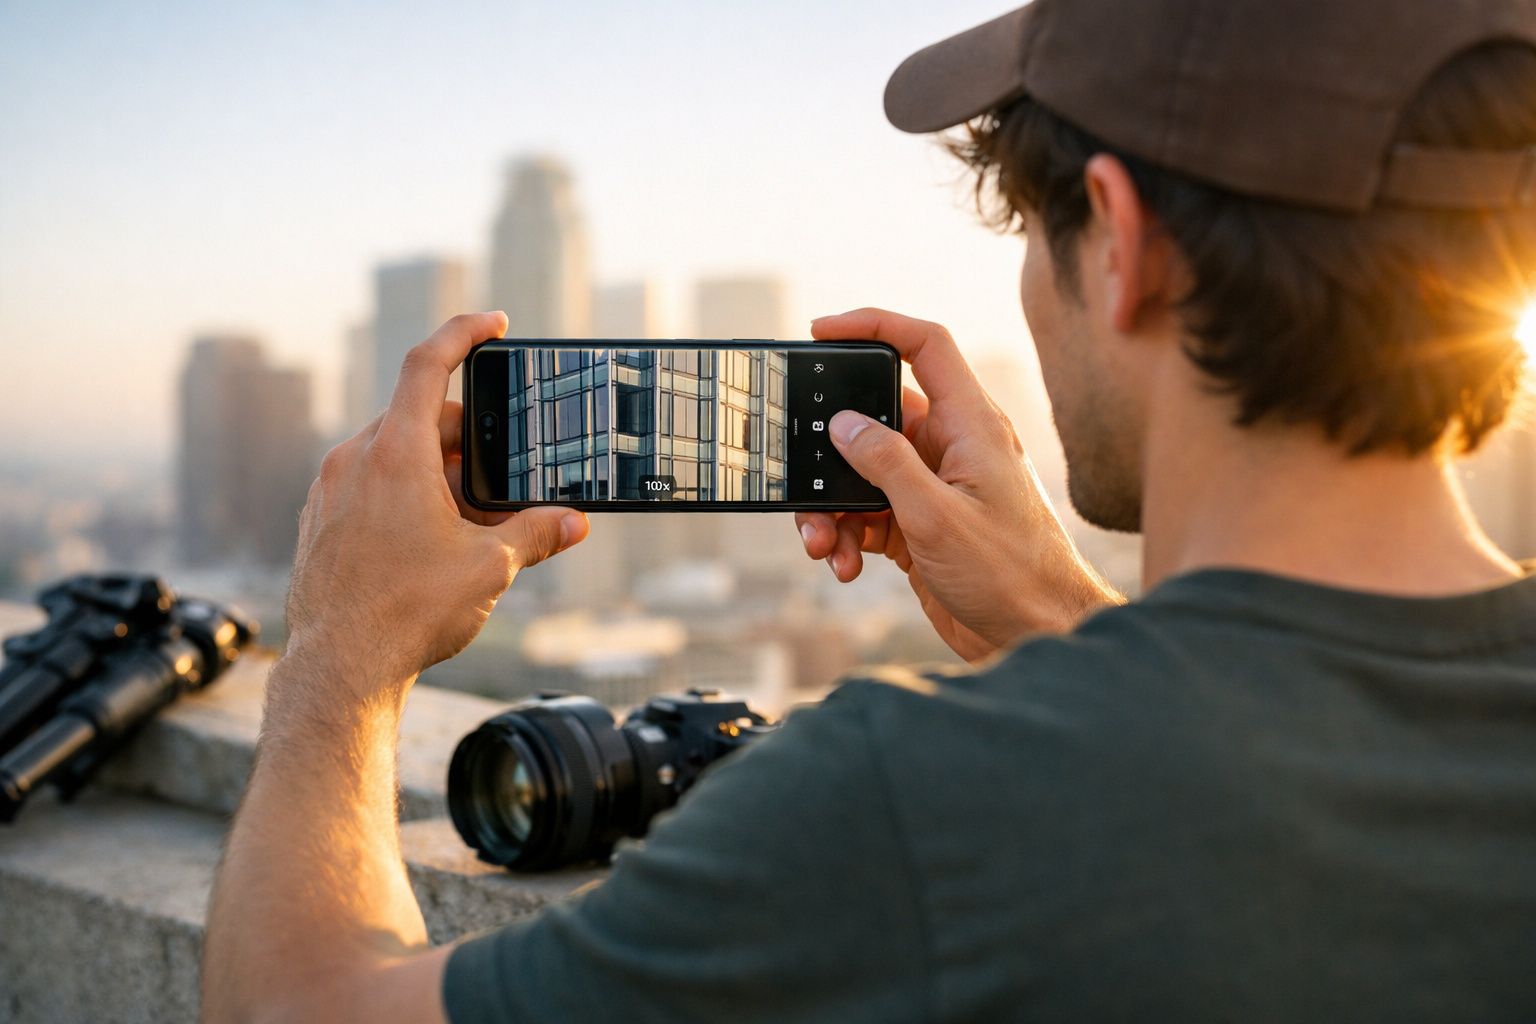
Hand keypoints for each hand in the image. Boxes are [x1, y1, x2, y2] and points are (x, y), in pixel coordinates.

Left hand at [283, 312, 588, 694]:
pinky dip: (405, 496)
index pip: (428, 364)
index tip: (493, 324)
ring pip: (393, 456)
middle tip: (507, 473)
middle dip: (470, 439)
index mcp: (395, 453)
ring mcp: (330, 491)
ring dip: (438, 473)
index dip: (464, 333)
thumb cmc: (407, 614)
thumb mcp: (489, 567)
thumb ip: (536, 533)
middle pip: (419, 420)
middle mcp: (354, 461)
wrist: (339, 669)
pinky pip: (368, 488)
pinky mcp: (318, 523)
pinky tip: (432, 541)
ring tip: (475, 519)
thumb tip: (573, 522)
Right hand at [796, 308, 1119, 661]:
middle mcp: (952, 446)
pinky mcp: (919, 524)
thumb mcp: (937, 516)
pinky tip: (846, 564)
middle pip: (875, 417)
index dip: (874, 325)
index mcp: (970, 424)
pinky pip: (867, 513)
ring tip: (822, 542)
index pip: (924, 346)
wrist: (1035, 634)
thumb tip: (843, 424)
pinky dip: (848, 535)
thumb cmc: (1011, 574)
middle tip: (799, 466)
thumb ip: (887, 464)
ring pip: (862, 473)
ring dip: (833, 505)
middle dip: (831, 447)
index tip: (823, 330)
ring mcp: (934, 486)